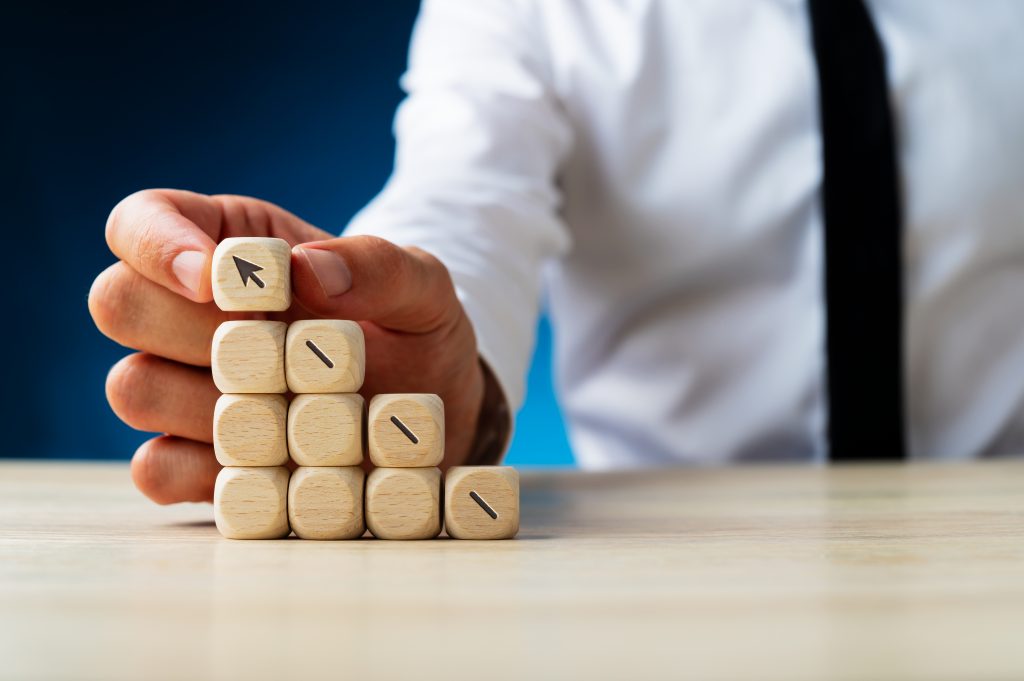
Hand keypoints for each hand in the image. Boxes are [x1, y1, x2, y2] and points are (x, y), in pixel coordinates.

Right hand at [89, 189, 484, 503]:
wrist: (437, 415)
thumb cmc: (416, 333)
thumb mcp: (424, 289)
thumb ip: (380, 267)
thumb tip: (311, 271)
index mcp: (232, 246)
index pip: (141, 221)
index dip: (157, 244)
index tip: (216, 282)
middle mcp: (193, 316)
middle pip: (118, 302)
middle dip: (189, 327)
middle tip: (273, 348)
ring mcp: (188, 392)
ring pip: (130, 387)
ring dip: (206, 401)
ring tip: (291, 407)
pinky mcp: (200, 463)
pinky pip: (155, 469)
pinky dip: (207, 473)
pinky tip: (273, 464)